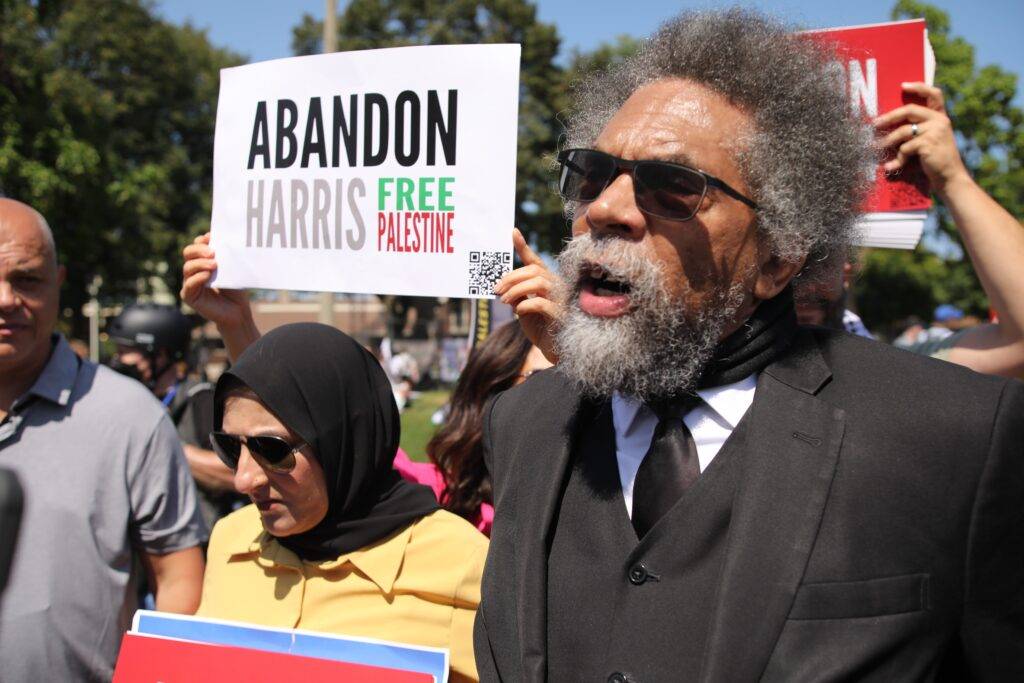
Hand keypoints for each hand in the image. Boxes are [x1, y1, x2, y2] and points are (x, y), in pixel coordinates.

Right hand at [180, 233, 252, 329]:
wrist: (238, 311)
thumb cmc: (236, 289)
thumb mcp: (232, 269)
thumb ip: (226, 255)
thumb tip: (221, 238)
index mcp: (202, 260)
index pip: (197, 245)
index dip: (202, 240)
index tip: (212, 237)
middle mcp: (194, 270)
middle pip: (188, 252)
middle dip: (199, 249)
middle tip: (213, 252)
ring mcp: (190, 282)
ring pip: (188, 267)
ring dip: (201, 264)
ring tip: (214, 265)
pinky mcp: (189, 296)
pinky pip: (189, 284)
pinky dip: (198, 278)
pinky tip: (207, 275)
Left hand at [493, 228, 561, 362]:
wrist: (555, 349)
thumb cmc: (540, 328)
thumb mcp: (524, 309)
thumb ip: (518, 295)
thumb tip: (504, 287)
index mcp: (548, 282)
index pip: (534, 261)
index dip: (523, 247)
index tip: (512, 232)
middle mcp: (557, 287)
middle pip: (534, 270)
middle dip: (512, 278)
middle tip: (497, 290)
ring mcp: (561, 300)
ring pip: (539, 282)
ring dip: (516, 290)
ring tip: (504, 302)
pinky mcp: (561, 315)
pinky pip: (541, 303)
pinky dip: (526, 304)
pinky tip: (518, 312)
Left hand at [873, 82, 971, 195]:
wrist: (949, 177)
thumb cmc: (935, 160)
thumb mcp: (930, 139)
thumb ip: (918, 129)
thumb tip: (889, 123)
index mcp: (940, 117)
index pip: (934, 94)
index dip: (919, 87)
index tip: (902, 85)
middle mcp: (939, 120)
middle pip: (909, 110)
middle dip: (889, 117)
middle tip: (874, 125)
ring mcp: (935, 131)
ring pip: (903, 131)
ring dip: (887, 141)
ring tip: (875, 148)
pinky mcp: (928, 144)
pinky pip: (905, 148)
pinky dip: (896, 159)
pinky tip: (890, 167)